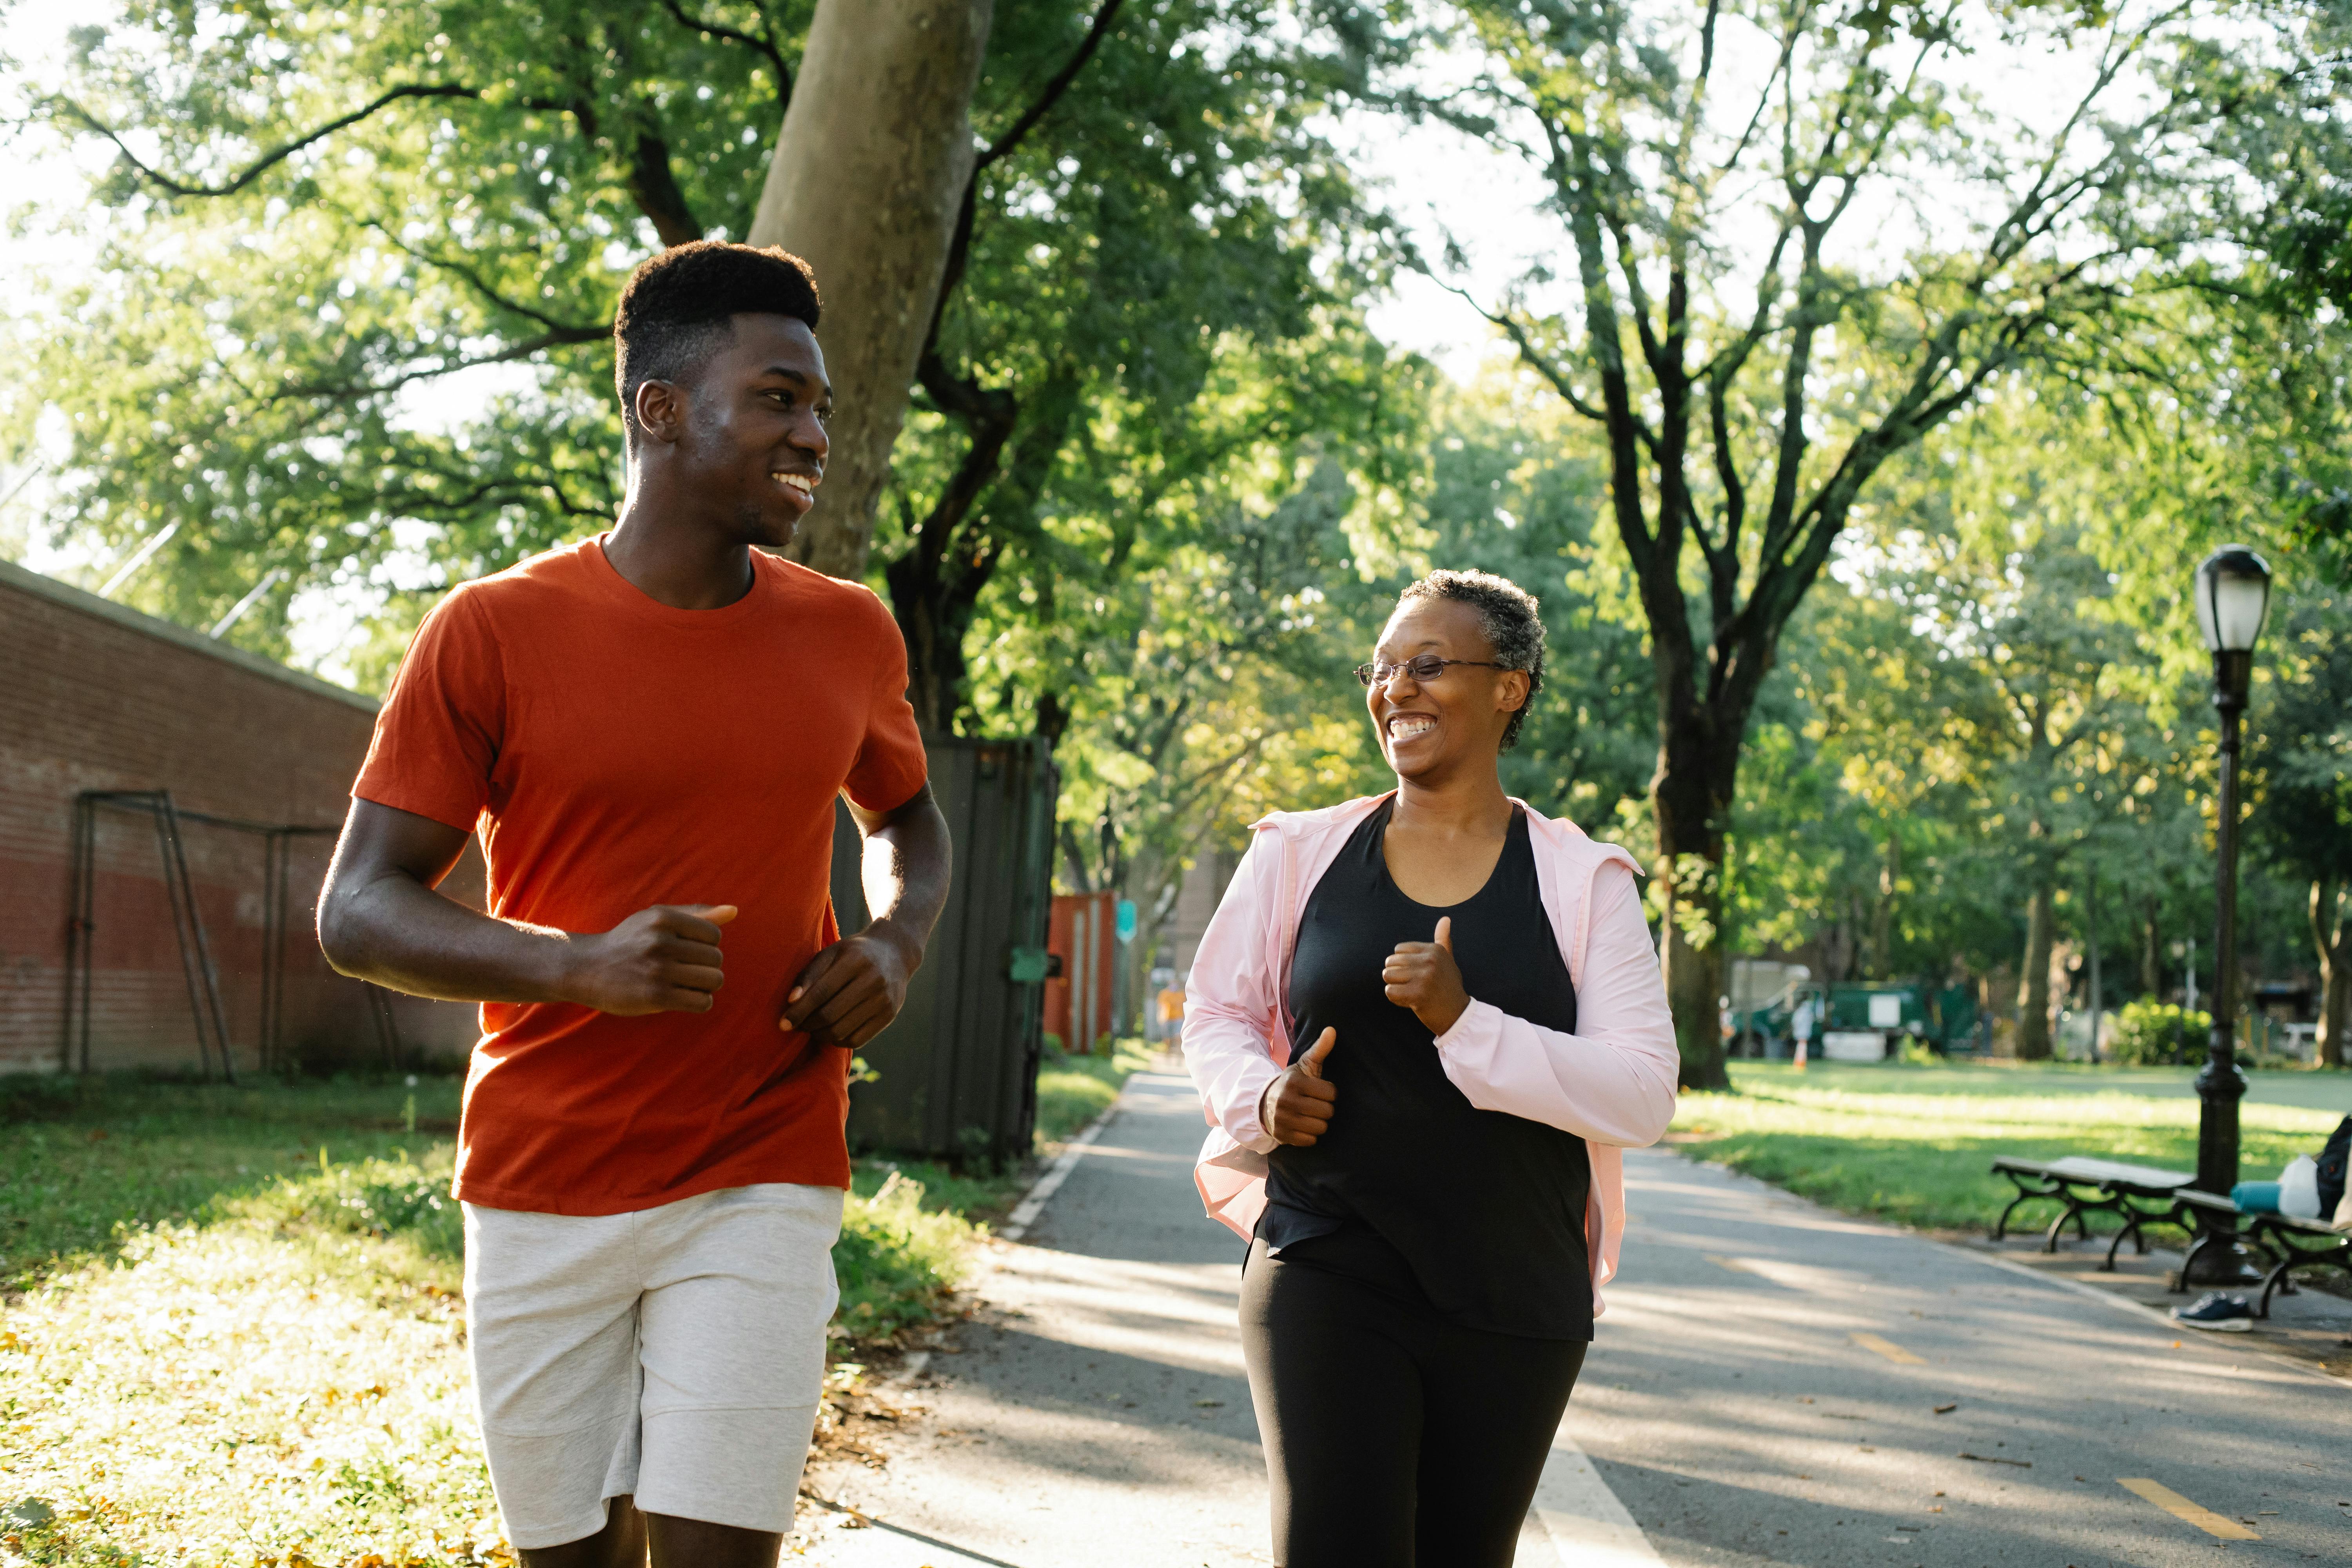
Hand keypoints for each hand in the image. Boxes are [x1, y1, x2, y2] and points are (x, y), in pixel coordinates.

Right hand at [566, 904, 735, 1015]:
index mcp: (663, 919)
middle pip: (716, 959)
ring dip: (705, 986)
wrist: (586, 968)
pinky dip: (700, 1002)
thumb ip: (696, 914)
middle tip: (684, 970)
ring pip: (713, 980)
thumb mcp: (656, 919)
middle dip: (705, 967)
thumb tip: (734, 911)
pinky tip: (684, 997)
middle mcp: (661, 942)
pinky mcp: (656, 996)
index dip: (706, 946)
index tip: (687, 951)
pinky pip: (702, 1002)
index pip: (714, 936)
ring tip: (686, 984)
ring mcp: (658, 970)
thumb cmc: (628, 942)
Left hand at [780, 920, 920, 1048]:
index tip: (782, 1023)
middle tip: (797, 1024)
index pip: (821, 993)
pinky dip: (837, 1040)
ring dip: (820, 1034)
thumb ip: (809, 975)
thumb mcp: (830, 954)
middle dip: (807, 1024)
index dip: (798, 1011)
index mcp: (856, 960)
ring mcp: (884, 1000)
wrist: (895, 953)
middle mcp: (873, 980)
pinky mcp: (889, 1015)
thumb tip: (791, 1002)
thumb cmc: (853, 953)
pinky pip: (856, 1040)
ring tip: (812, 1027)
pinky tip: (831, 1031)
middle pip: (830, 1015)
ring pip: (841, 1031)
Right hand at [1259, 1027, 1338, 1146]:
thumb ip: (1320, 1049)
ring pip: (1320, 1128)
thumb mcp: (1305, 1065)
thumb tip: (1332, 1029)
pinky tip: (1303, 1125)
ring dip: (1319, 1123)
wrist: (1266, 1102)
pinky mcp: (1281, 1135)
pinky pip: (1310, 1141)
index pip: (1331, 1093)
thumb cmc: (1294, 1083)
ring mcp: (1282, 1119)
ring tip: (1310, 1115)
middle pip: (1327, 1112)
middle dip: (1325, 1108)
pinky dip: (1310, 1135)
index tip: (1320, 1091)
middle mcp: (1286, 1100)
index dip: (1329, 1093)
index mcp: (1294, 1082)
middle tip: (1315, 1104)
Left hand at [1383, 916, 1468, 1036]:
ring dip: (1395, 987)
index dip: (1403, 964)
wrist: (1458, 1015)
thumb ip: (1443, 940)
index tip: (1418, 974)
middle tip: (1414, 985)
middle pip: (1391, 962)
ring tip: (1411, 992)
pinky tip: (1410, 1002)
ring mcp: (1424, 977)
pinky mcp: (1417, 994)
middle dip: (1396, 975)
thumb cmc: (1449, 987)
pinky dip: (1396, 999)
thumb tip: (1445, 918)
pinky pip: (1389, 992)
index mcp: (1434, 950)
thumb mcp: (1448, 960)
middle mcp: (1430, 960)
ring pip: (1388, 976)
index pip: (1399, 950)